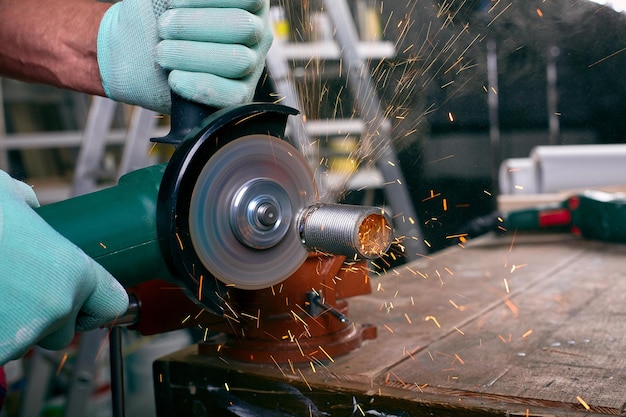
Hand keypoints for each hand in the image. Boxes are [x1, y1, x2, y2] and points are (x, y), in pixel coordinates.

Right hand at [0, 171, 128, 364]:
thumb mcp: (7, 195)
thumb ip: (30, 207)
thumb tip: (30, 207)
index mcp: (73, 270)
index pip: (112, 305)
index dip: (94, 305)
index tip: (82, 303)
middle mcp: (56, 305)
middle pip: (65, 332)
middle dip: (45, 321)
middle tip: (17, 293)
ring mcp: (22, 334)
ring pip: (27, 344)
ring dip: (12, 326)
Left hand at [97, 0, 273, 113]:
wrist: (145, 49)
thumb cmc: (162, 16)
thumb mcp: (177, 2)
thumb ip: (190, 0)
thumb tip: (183, 1)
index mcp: (250, 2)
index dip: (208, 1)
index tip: (173, 3)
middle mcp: (258, 31)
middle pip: (242, 27)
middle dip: (193, 27)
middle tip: (163, 28)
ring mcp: (253, 64)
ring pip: (238, 61)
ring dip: (192, 56)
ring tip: (162, 52)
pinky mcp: (242, 94)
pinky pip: (233, 96)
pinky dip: (201, 87)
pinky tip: (175, 78)